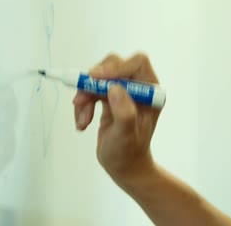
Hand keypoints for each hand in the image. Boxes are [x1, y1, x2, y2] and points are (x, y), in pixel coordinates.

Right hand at [73, 53, 161, 182]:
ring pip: (97, 79)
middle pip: (113, 67)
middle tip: (80, 100)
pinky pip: (90, 91)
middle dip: (93, 84)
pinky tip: (82, 123)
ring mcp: (122, 92)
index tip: (95, 77)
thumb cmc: (128, 154)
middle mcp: (138, 88)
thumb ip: (124, 112)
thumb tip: (114, 87)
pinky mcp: (109, 97)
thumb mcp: (126, 136)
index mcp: (150, 92)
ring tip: (82, 122)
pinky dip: (82, 105)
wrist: (123, 166)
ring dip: (84, 98)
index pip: (137, 63)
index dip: (116, 66)